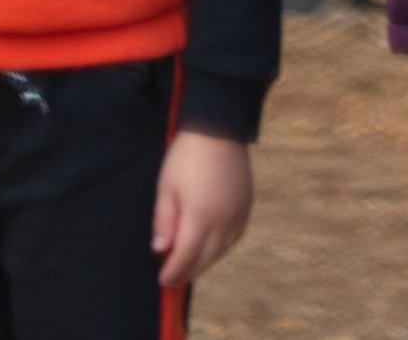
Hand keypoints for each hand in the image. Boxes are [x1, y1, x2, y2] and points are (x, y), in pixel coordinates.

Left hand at [152, 129, 252, 288]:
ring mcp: (238, 214)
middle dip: (188, 271)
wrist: (219, 126)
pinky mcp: (247, 205)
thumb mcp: (167, 186)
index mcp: (201, 217)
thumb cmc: (188, 154)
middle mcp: (223, 221)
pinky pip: (235, 236)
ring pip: (222, 251)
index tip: (163, 280)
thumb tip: (160, 250)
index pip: (186, 257)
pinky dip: (221, 247)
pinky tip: (212, 244)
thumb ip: (164, 221)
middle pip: (206, 259)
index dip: (173, 272)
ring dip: (205, 261)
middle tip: (174, 277)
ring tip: (191, 263)